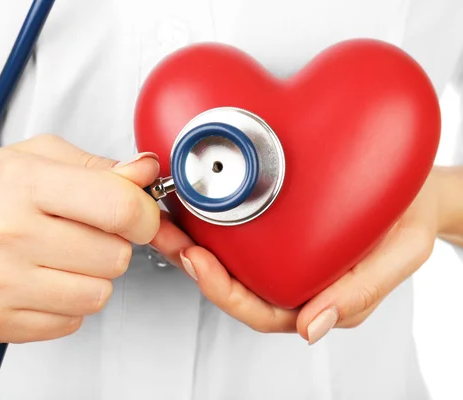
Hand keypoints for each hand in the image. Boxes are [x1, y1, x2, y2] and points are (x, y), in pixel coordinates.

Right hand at [0, 134, 160, 344]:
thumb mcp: (38, 157)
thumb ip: (98, 166)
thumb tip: (147, 174)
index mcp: (23, 183)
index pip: (118, 207)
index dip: (144, 214)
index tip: (139, 216)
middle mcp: (6, 234)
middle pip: (115, 257)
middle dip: (113, 245)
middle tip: (84, 234)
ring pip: (98, 295)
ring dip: (92, 277)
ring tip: (61, 258)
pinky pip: (70, 322)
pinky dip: (67, 303)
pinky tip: (41, 281)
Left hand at [151, 168, 444, 341]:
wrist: (412, 188)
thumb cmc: (407, 223)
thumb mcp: (399, 256)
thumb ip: (360, 293)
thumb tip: (312, 327)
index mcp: (312, 297)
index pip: (257, 309)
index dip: (221, 290)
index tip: (196, 260)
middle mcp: (289, 279)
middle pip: (231, 283)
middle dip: (191, 261)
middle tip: (165, 234)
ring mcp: (279, 254)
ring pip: (228, 258)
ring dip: (192, 238)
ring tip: (166, 216)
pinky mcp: (275, 226)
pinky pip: (238, 230)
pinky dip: (210, 218)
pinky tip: (192, 200)